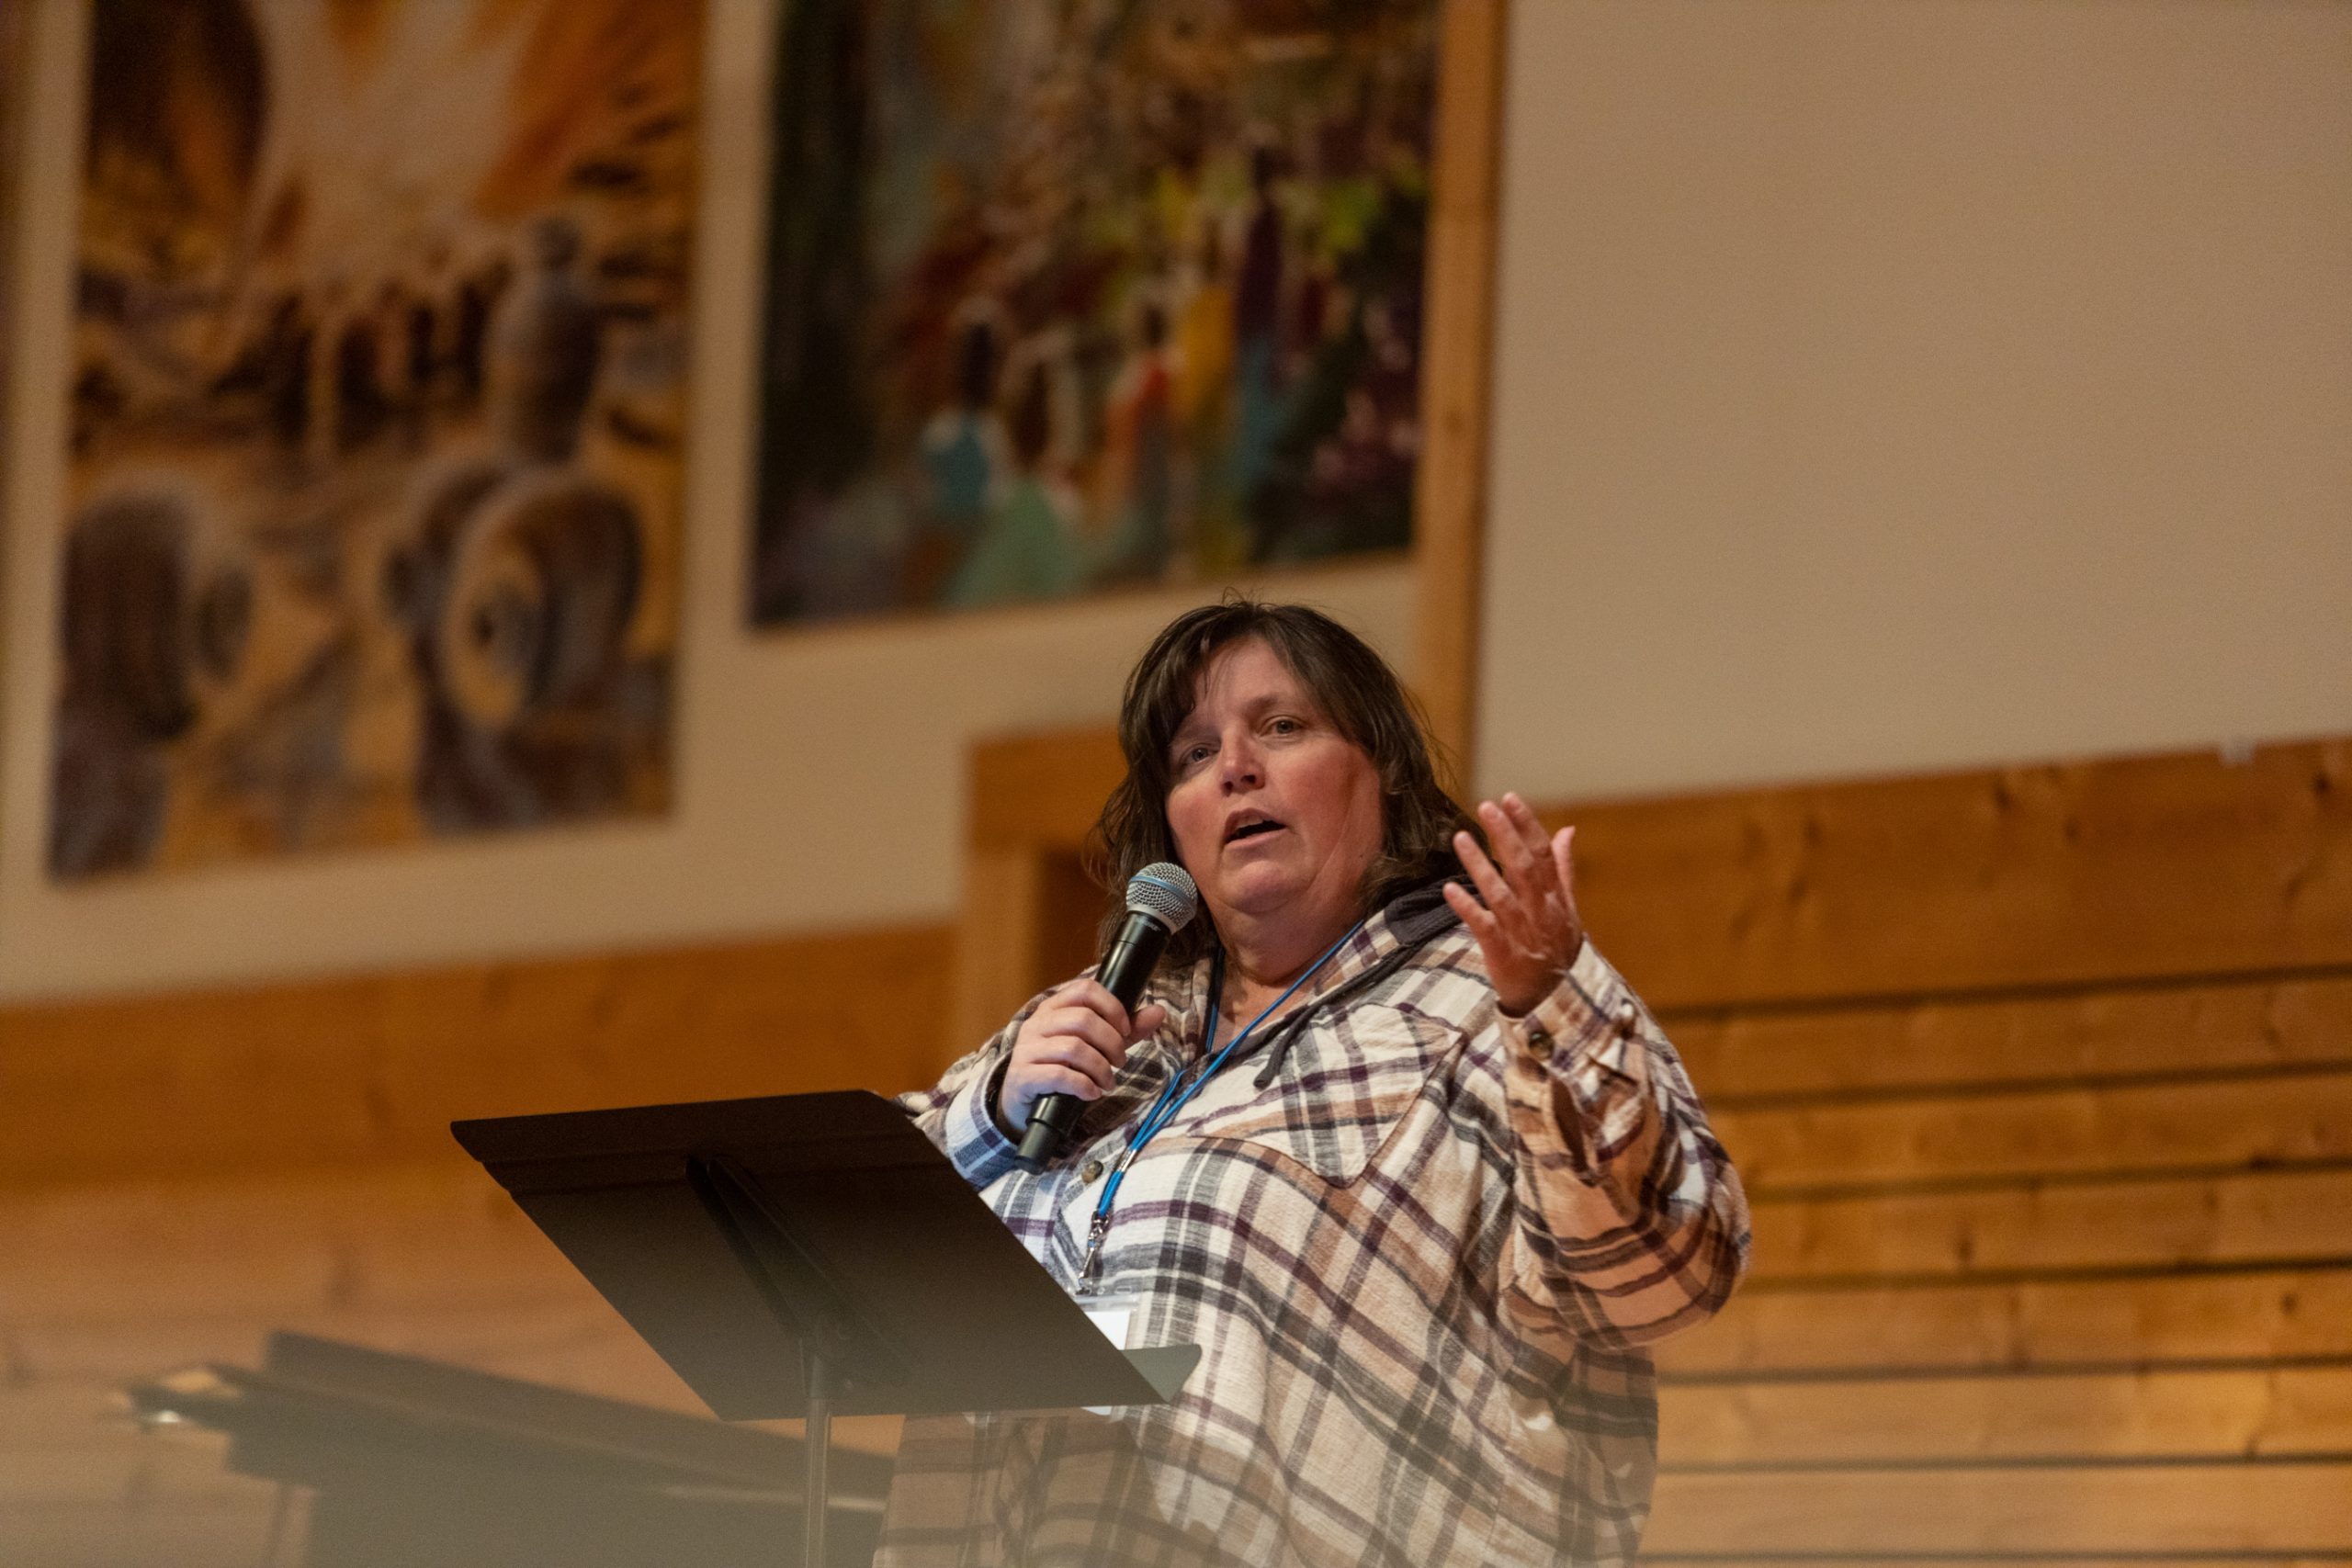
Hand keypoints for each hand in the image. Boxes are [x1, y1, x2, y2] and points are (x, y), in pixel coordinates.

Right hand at [997, 979, 1168, 1132]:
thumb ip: (1125, 1029)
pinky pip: (1059, 1075)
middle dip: (1111, 1043)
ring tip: (1108, 1082)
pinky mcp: (1023, 1075)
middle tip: (1120, 1062)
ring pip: (1073, 1048)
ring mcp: (1027, 1049)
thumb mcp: (1095, 1045)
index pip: (1085, 989)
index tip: (1125, 1029)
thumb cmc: (1061, 1066)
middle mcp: (1037, 1023)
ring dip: (1100, 1068)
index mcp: (1054, 1007)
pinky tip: (1092, 1092)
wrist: (1024, 1100)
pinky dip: (1084, 1085)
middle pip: (1083, 1019)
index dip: (1112, 1006)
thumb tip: (1159, 1011)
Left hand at [1445, 793, 1584, 1016]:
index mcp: (1556, 898)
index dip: (1527, 825)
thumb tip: (1567, 830)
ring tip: (1459, 837)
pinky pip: (1482, 926)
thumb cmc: (1557, 949)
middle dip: (1505, 835)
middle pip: (1522, 867)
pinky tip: (1449, 889)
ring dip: (1479, 864)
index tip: (1510, 799)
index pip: (1542, 854)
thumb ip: (1564, 869)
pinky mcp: (1501, 951)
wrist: (1553, 1000)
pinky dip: (1466, 907)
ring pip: (1499, 892)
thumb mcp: (1568, 909)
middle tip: (1486, 806)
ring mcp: (1521, 931)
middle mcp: (1540, 910)